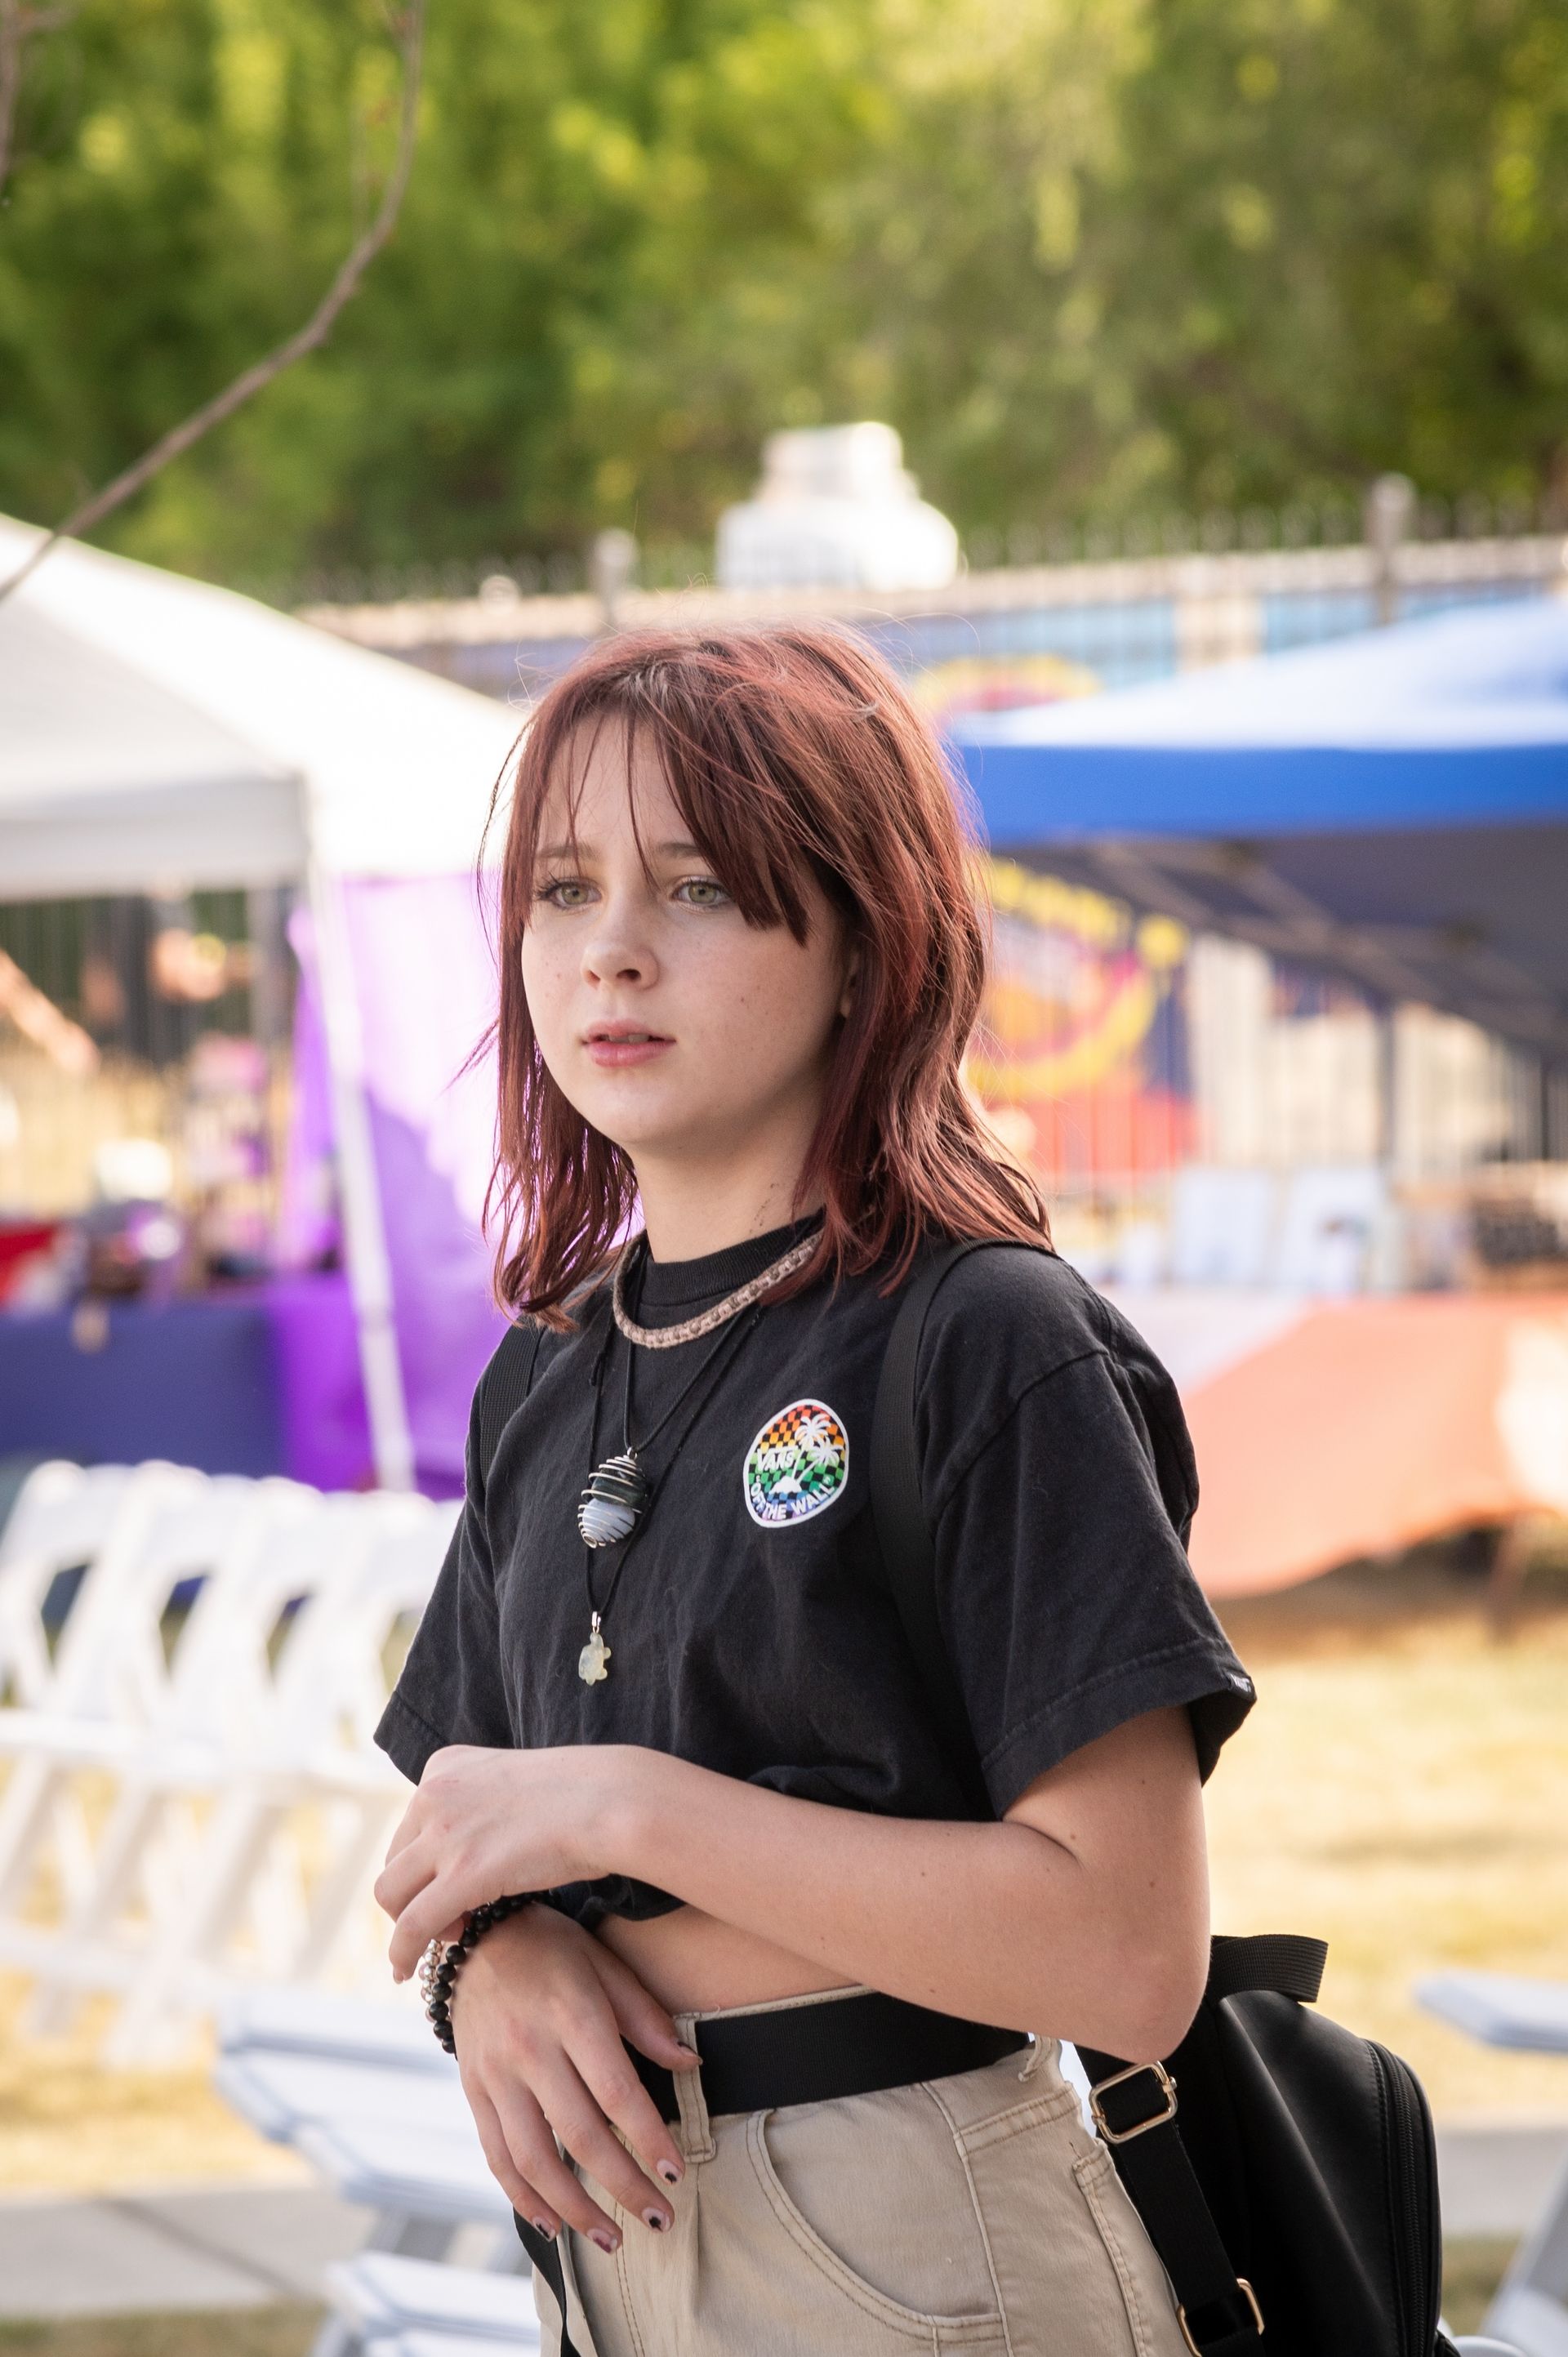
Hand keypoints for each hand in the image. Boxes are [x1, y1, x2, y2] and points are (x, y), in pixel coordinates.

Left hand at [375, 1743, 645, 1980]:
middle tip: (448, 1922)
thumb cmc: (581, 1797)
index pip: (410, 1828)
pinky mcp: (461, 1874)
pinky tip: (404, 1972)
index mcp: (444, 1765)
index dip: (424, 1867)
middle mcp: (433, 1793)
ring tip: (440, 1943)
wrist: (611, 1799)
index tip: (445, 1888)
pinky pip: (411, 1926)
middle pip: (395, 1862)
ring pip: (391, 1894)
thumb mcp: (513, 1785)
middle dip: (413, 1896)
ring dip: (406, 1925)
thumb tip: (472, 1847)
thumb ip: (482, 1807)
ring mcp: (444, 1833)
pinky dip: (401, 1954)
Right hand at [445, 1903, 696, 2254]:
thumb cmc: (554, 1947)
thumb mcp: (605, 1963)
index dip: (649, 2138)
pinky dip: (522, 2197)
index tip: (676, 2173)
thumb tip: (689, 2065)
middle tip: (660, 2219)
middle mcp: (530, 2049)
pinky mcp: (473, 2090)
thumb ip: (646, 2017)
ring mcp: (495, 2074)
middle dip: (623, 2186)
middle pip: (580, 2135)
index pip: (617, 2092)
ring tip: (611, 2238)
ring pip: (533, 2159)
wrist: (475, 1932)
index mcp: (571, 2014)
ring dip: (574, 2208)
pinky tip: (552, 2224)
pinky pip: (495, 2156)